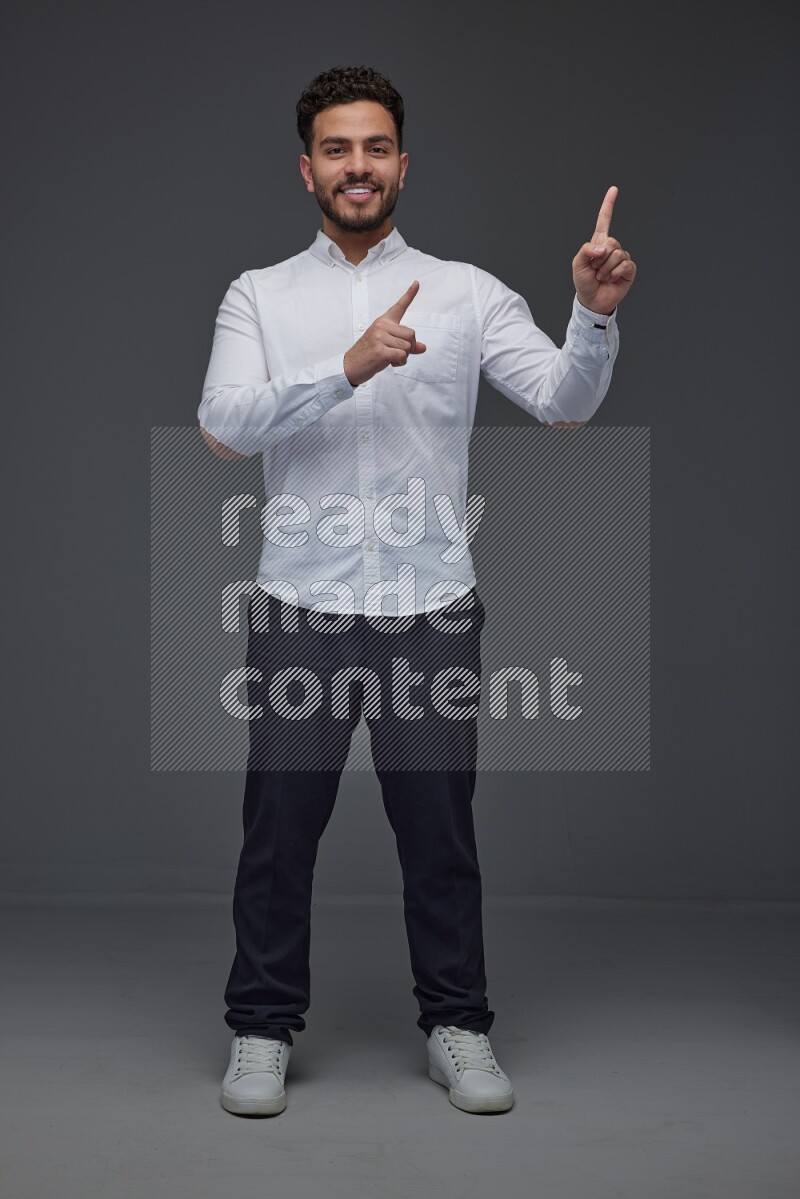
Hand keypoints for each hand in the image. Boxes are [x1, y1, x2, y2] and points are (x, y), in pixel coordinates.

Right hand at [343, 280, 427, 386]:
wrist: (351, 365)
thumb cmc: (370, 354)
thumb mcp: (388, 346)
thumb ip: (405, 345)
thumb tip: (423, 347)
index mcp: (383, 322)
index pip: (399, 306)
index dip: (410, 295)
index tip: (417, 283)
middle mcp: (381, 326)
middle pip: (411, 334)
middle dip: (409, 347)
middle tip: (398, 353)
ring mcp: (379, 337)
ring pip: (407, 347)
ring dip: (403, 357)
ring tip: (390, 358)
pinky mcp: (380, 350)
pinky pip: (402, 356)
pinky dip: (400, 362)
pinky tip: (390, 363)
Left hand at [572, 186, 636, 314]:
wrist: (592, 301)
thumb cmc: (584, 282)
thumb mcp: (577, 264)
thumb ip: (586, 250)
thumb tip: (604, 247)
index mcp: (598, 243)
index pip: (604, 220)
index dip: (608, 205)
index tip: (614, 189)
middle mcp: (612, 248)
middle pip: (611, 241)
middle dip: (600, 258)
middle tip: (595, 270)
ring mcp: (621, 258)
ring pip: (617, 253)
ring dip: (606, 268)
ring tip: (602, 276)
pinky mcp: (629, 269)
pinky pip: (625, 264)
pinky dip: (615, 273)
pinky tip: (611, 279)